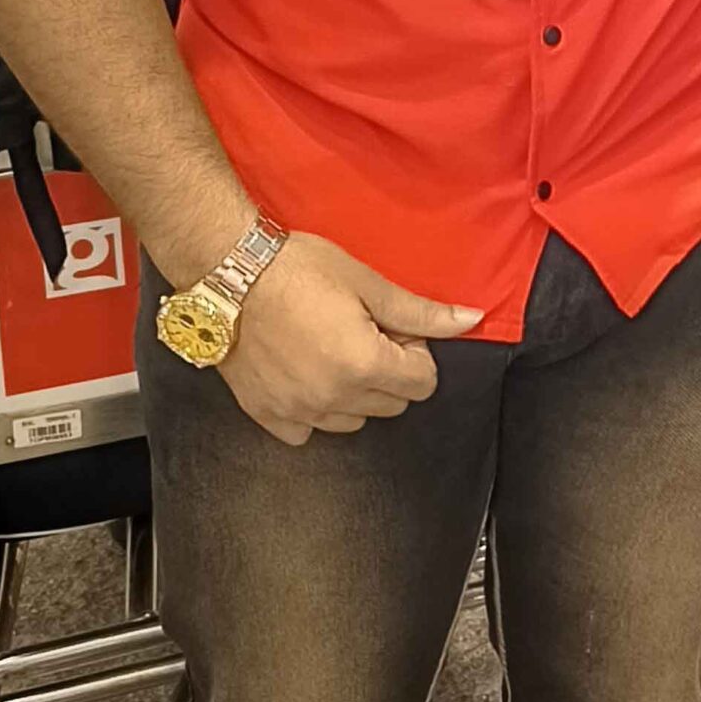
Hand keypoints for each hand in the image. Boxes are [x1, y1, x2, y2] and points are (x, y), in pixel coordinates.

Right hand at [219, 232, 482, 446]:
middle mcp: (334, 398)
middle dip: (390, 370)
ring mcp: (298, 412)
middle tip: (363, 332)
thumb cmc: (299, 269)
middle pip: (393, 403)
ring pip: (354, 421)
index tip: (392, 327)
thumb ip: (421, 312)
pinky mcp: (266, 415)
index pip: (423, 384)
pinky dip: (315, 409)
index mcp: (365, 365)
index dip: (415, 351)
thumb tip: (472, 321)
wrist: (228, 274)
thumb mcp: (368, 283)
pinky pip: (308, 431)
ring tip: (333, 349)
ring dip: (356, 392)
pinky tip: (306, 373)